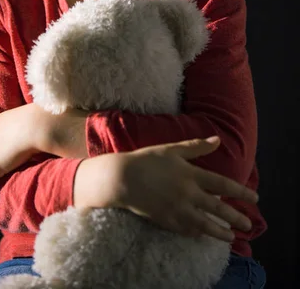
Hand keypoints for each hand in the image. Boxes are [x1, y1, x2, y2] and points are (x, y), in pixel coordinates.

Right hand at [77, 136, 257, 242]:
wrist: (122, 178)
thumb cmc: (147, 160)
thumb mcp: (172, 149)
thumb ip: (196, 146)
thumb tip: (217, 140)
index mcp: (191, 174)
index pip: (222, 184)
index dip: (240, 191)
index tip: (254, 198)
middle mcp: (188, 194)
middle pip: (217, 208)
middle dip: (235, 217)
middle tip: (248, 224)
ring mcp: (177, 209)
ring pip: (204, 224)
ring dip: (220, 231)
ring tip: (231, 237)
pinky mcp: (166, 220)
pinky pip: (186, 229)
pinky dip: (197, 233)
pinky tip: (203, 234)